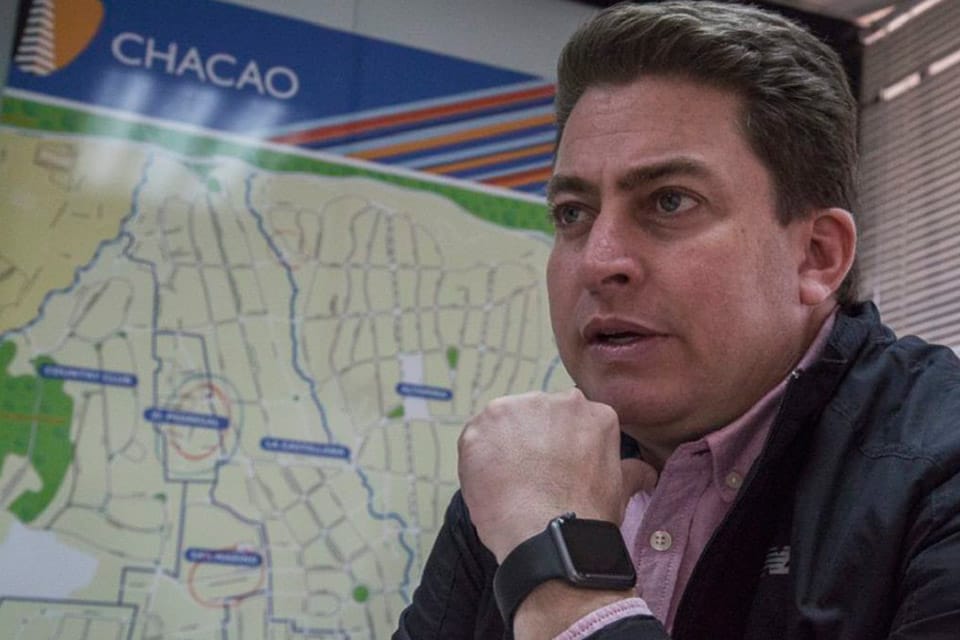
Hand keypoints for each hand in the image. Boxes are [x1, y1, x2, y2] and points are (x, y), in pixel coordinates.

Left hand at [458, 388, 654, 561]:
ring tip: (509, 482)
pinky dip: (479, 458)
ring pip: (505, 422)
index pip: (570, 419)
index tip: (556, 466)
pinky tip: (490, 483)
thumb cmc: (586, 516)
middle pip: (537, 415)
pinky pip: (476, 437)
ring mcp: (515, 409)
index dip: (560, 445)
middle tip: (532, 475)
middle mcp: (555, 401)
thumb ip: (632, 471)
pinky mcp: (481, 425)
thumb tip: (646, 473)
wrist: (548, 535)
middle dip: (532, 440)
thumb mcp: (620, 489)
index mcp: (592, 412)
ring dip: (504, 446)